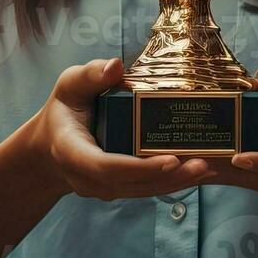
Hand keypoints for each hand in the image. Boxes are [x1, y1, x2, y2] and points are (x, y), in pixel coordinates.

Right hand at [29, 57, 217, 199]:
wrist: (48, 148)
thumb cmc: (63, 111)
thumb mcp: (69, 86)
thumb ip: (90, 75)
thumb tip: (116, 67)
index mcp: (73, 152)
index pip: (106, 167)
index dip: (139, 166)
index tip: (170, 159)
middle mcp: (88, 178)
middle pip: (132, 184)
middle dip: (169, 176)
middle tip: (204, 164)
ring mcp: (103, 189)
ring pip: (143, 190)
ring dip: (176, 182)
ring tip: (208, 168)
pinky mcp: (117, 190)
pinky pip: (145, 189)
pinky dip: (171, 182)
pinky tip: (198, 173)